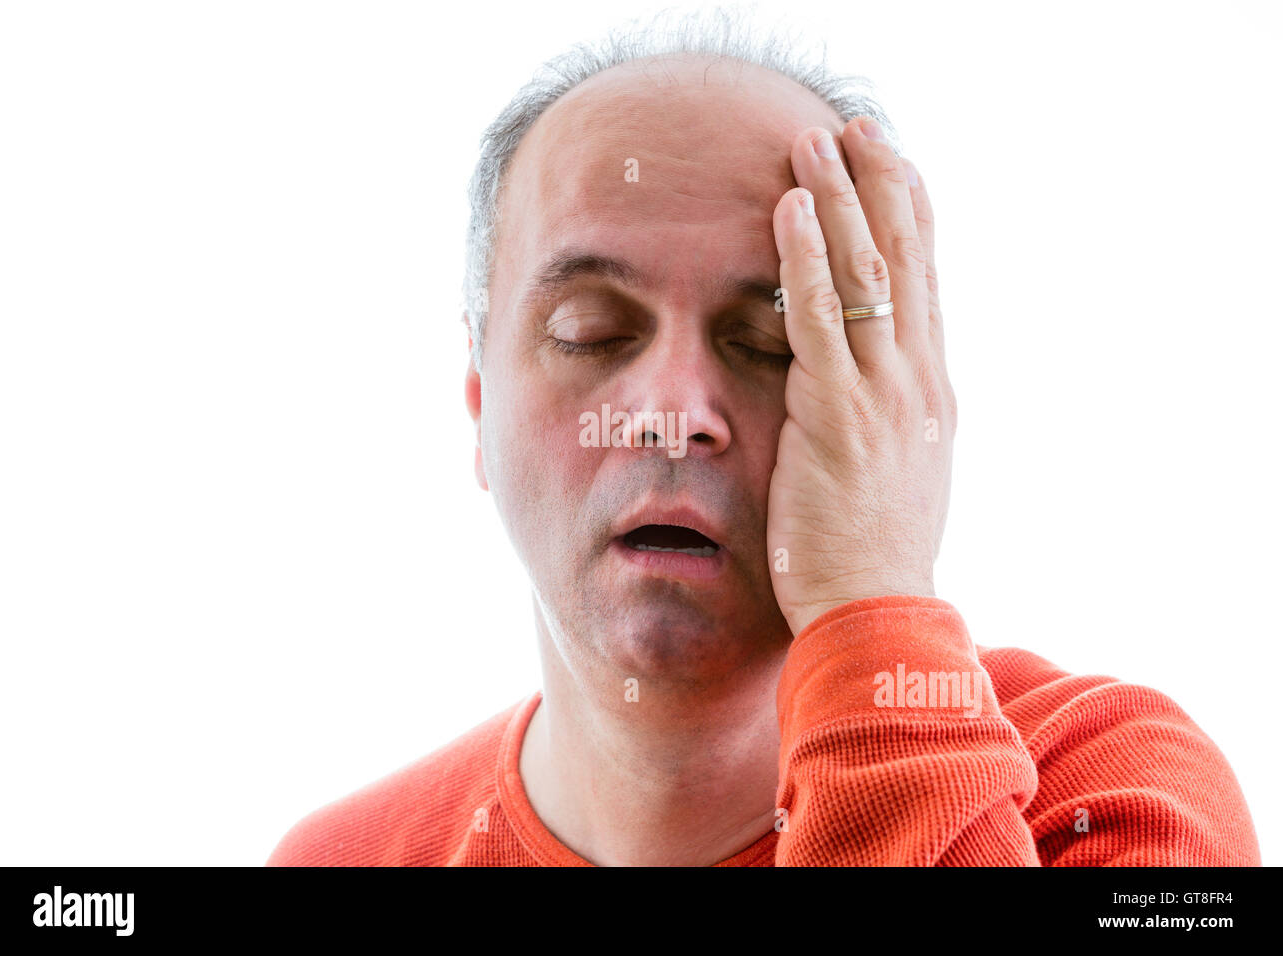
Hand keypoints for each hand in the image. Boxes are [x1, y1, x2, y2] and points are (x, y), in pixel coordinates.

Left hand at [767, 117, 955, 637]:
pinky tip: (788, 209)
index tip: (892, 163)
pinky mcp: (836, 415)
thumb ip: (889, 417)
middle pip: (904, 258)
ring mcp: (883, 395)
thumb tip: (869, 385)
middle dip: (880, 184)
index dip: (909, 215)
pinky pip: (819, 319)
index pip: (924, 282)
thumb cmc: (873, 552)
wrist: (875, 611)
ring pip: (865, 273)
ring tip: (815, 141)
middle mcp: (917, 380)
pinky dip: (805, 258)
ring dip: (838, 200)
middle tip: (857, 127)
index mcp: (931, 391)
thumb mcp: (898, 471)